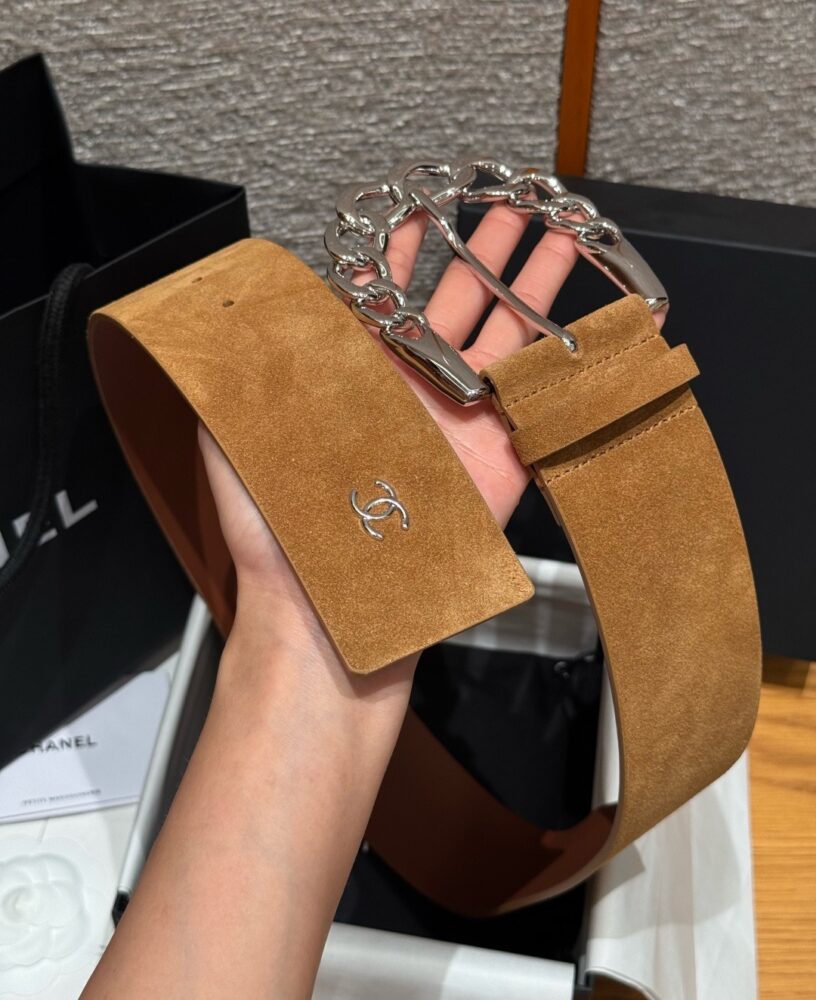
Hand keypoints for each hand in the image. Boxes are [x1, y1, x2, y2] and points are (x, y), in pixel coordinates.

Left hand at [199, 204, 587, 638]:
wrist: (331, 612)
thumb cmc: (279, 532)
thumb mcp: (240, 437)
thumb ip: (247, 374)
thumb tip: (248, 312)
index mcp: (356, 383)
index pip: (386, 301)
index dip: (403, 253)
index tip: (421, 208)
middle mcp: (413, 397)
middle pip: (458, 307)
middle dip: (485, 253)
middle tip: (512, 208)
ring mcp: (462, 428)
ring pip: (507, 342)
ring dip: (533, 287)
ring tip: (559, 237)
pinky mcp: (503, 465)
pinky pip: (545, 408)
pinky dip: (575, 366)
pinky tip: (596, 324)